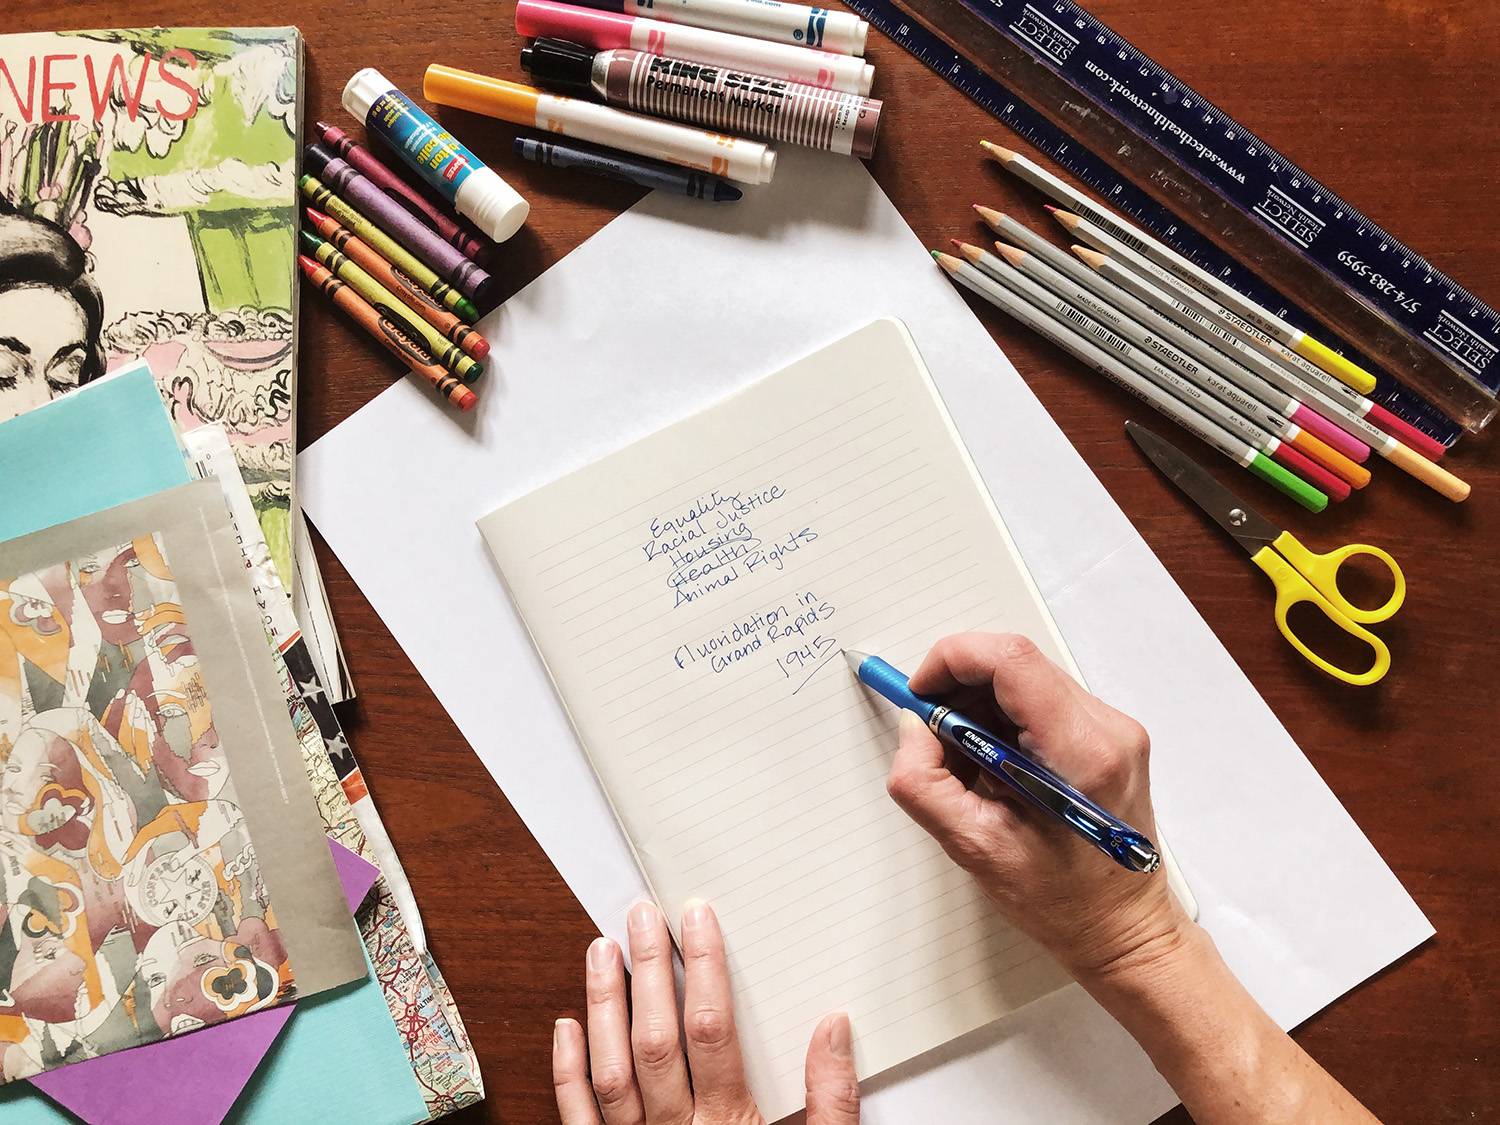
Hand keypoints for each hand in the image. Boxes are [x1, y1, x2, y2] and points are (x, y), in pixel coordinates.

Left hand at [553, 899, 859, 1123]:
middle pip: (655, 1039)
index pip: (713, 1030)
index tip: (697, 917)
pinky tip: (567, 1024)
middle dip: (648, 969)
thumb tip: (834, 1025)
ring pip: (610, 1071)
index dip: (704, 966)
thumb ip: (831, 1099)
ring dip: (603, 1005)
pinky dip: (568, 1071)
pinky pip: (578, 1119)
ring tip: (601, 948)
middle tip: (642, 914)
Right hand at [885, 633, 1189, 980]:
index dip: (952, 660)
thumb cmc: (1060, 901)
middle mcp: (1107, 728)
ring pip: (1027, 679)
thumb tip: (913, 726)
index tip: (919, 694)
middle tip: (931, 733)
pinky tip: (993, 765)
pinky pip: (1043, 700)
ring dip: (980, 704)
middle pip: (1016, 663)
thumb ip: (924, 781)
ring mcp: (1115, 728)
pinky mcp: (1110, 736)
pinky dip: (1004, 719)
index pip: (1010, 660)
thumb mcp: (973, 846)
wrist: (1124, 929)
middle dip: (959, 686)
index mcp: (1079, 752)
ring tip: (964, 761)